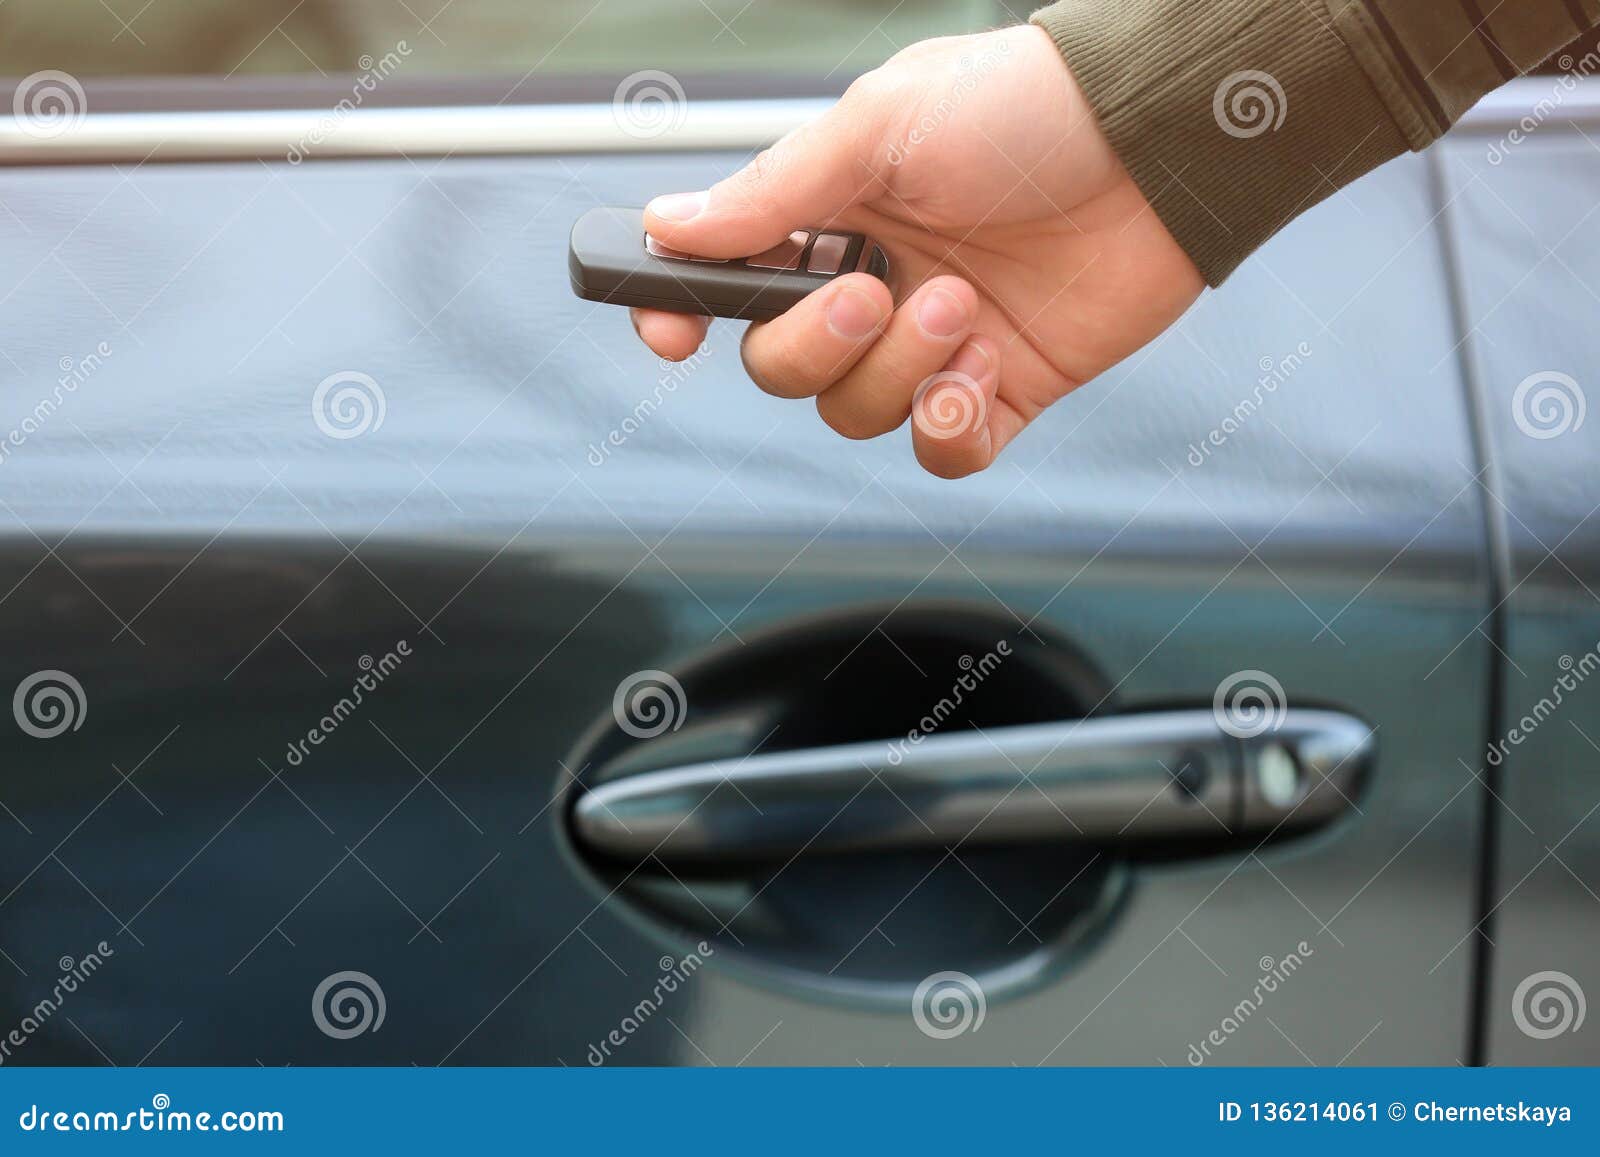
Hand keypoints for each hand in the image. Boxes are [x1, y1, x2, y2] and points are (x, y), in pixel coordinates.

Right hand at [630, 23, 1203, 477]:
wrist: (1157, 141)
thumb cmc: (1022, 107)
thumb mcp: (882, 126)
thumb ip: (775, 191)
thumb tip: (669, 228)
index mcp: (830, 216)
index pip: (730, 282)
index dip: (686, 315)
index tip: (674, 336)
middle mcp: (873, 281)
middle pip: (784, 368)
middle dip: (816, 346)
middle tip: (875, 293)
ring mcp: (935, 341)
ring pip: (858, 413)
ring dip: (899, 372)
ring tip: (965, 306)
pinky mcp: (1003, 386)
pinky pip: (942, 450)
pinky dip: (947, 426)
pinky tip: (981, 368)